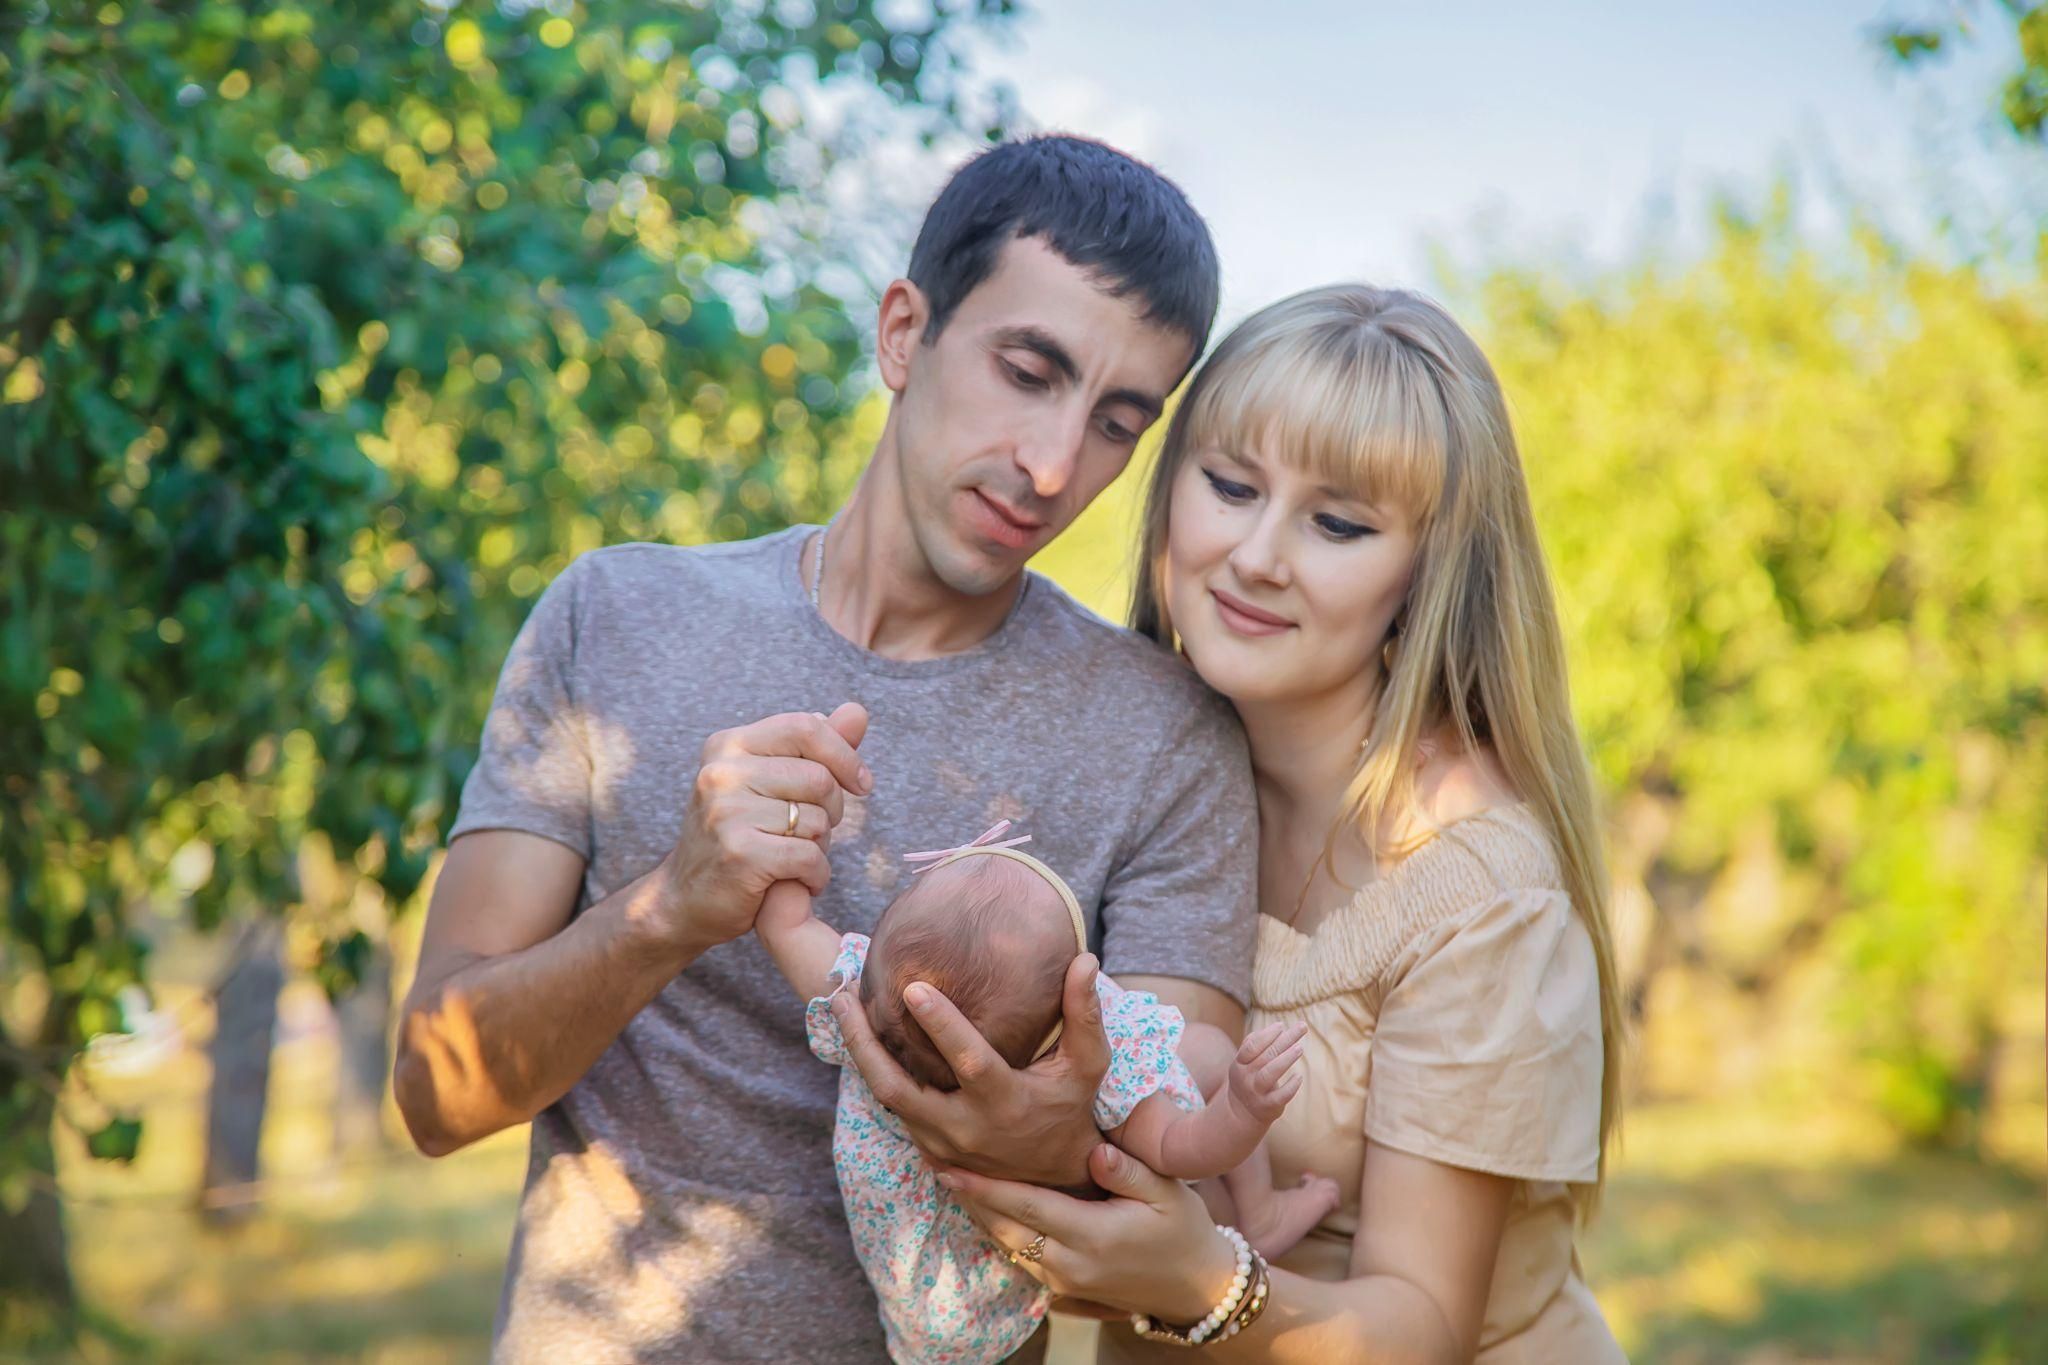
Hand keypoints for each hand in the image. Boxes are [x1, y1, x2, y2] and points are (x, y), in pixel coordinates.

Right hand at [652, 702, 869, 955]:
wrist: (685, 900)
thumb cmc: (738, 836)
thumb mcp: (770, 783)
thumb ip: (814, 748)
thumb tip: (858, 711)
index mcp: (728, 745)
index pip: (806, 728)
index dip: (844, 755)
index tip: (862, 784)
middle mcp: (721, 772)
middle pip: (818, 778)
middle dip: (832, 811)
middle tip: (813, 834)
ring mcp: (726, 813)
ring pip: (817, 820)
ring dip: (821, 847)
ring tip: (797, 858)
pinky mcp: (739, 854)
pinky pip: (809, 856)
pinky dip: (816, 875)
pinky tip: (801, 882)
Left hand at [832, 952, 1109, 1186]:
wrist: (1055, 1179)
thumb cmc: (1071, 1108)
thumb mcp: (1087, 1066)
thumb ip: (1084, 1014)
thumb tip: (1085, 959)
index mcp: (1005, 1103)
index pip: (968, 1062)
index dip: (941, 1026)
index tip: (913, 988)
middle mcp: (966, 1128)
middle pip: (897, 1088)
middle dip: (864, 1043)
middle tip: (842, 996)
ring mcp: (941, 1144)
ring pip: (886, 1098)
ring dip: (859, 1053)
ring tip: (842, 1007)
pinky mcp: (928, 1149)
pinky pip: (891, 1108)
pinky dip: (871, 1071)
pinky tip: (861, 1036)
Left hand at [938, 1142, 1238, 1324]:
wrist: (1194, 1288)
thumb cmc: (1182, 1230)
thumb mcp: (1166, 1192)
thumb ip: (1128, 1171)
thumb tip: (1095, 1152)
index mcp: (1092, 1236)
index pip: (1026, 1206)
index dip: (985, 1187)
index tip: (949, 1166)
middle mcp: (1068, 1264)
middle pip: (1003, 1228)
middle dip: (967, 1197)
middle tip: (933, 1161)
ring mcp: (1062, 1281)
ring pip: (1005, 1245)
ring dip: (976, 1214)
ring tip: (947, 1178)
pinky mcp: (1061, 1288)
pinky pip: (1016, 1258)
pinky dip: (994, 1231)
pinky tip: (980, 1207)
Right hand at [1225, 1020, 1307, 1124]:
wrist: (1241, 1113)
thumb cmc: (1248, 1078)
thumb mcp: (1244, 1062)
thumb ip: (1255, 1044)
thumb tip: (1277, 1028)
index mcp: (1240, 1063)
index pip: (1252, 1046)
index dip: (1266, 1035)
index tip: (1281, 1025)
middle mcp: (1246, 1077)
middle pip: (1266, 1056)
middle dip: (1285, 1040)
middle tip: (1302, 1027)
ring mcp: (1256, 1092)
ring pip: (1269, 1074)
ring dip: (1285, 1059)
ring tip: (1300, 1048)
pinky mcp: (1268, 1106)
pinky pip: (1280, 1096)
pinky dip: (1290, 1086)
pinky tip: (1299, 1077)